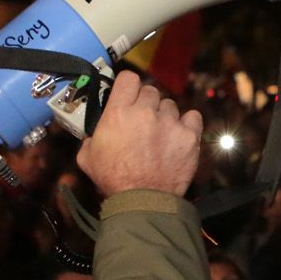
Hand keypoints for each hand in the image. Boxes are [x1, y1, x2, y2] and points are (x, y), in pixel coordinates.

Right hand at [77, 72, 202, 196]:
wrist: (143, 201)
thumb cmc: (113, 181)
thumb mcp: (87, 158)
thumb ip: (90, 139)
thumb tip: (94, 135)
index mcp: (119, 113)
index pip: (128, 78)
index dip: (129, 86)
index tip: (129, 95)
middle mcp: (146, 112)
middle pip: (151, 91)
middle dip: (147, 104)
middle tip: (144, 121)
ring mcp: (170, 122)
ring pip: (170, 105)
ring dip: (165, 116)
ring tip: (161, 134)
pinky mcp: (189, 136)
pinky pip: (193, 117)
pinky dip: (187, 123)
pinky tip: (180, 134)